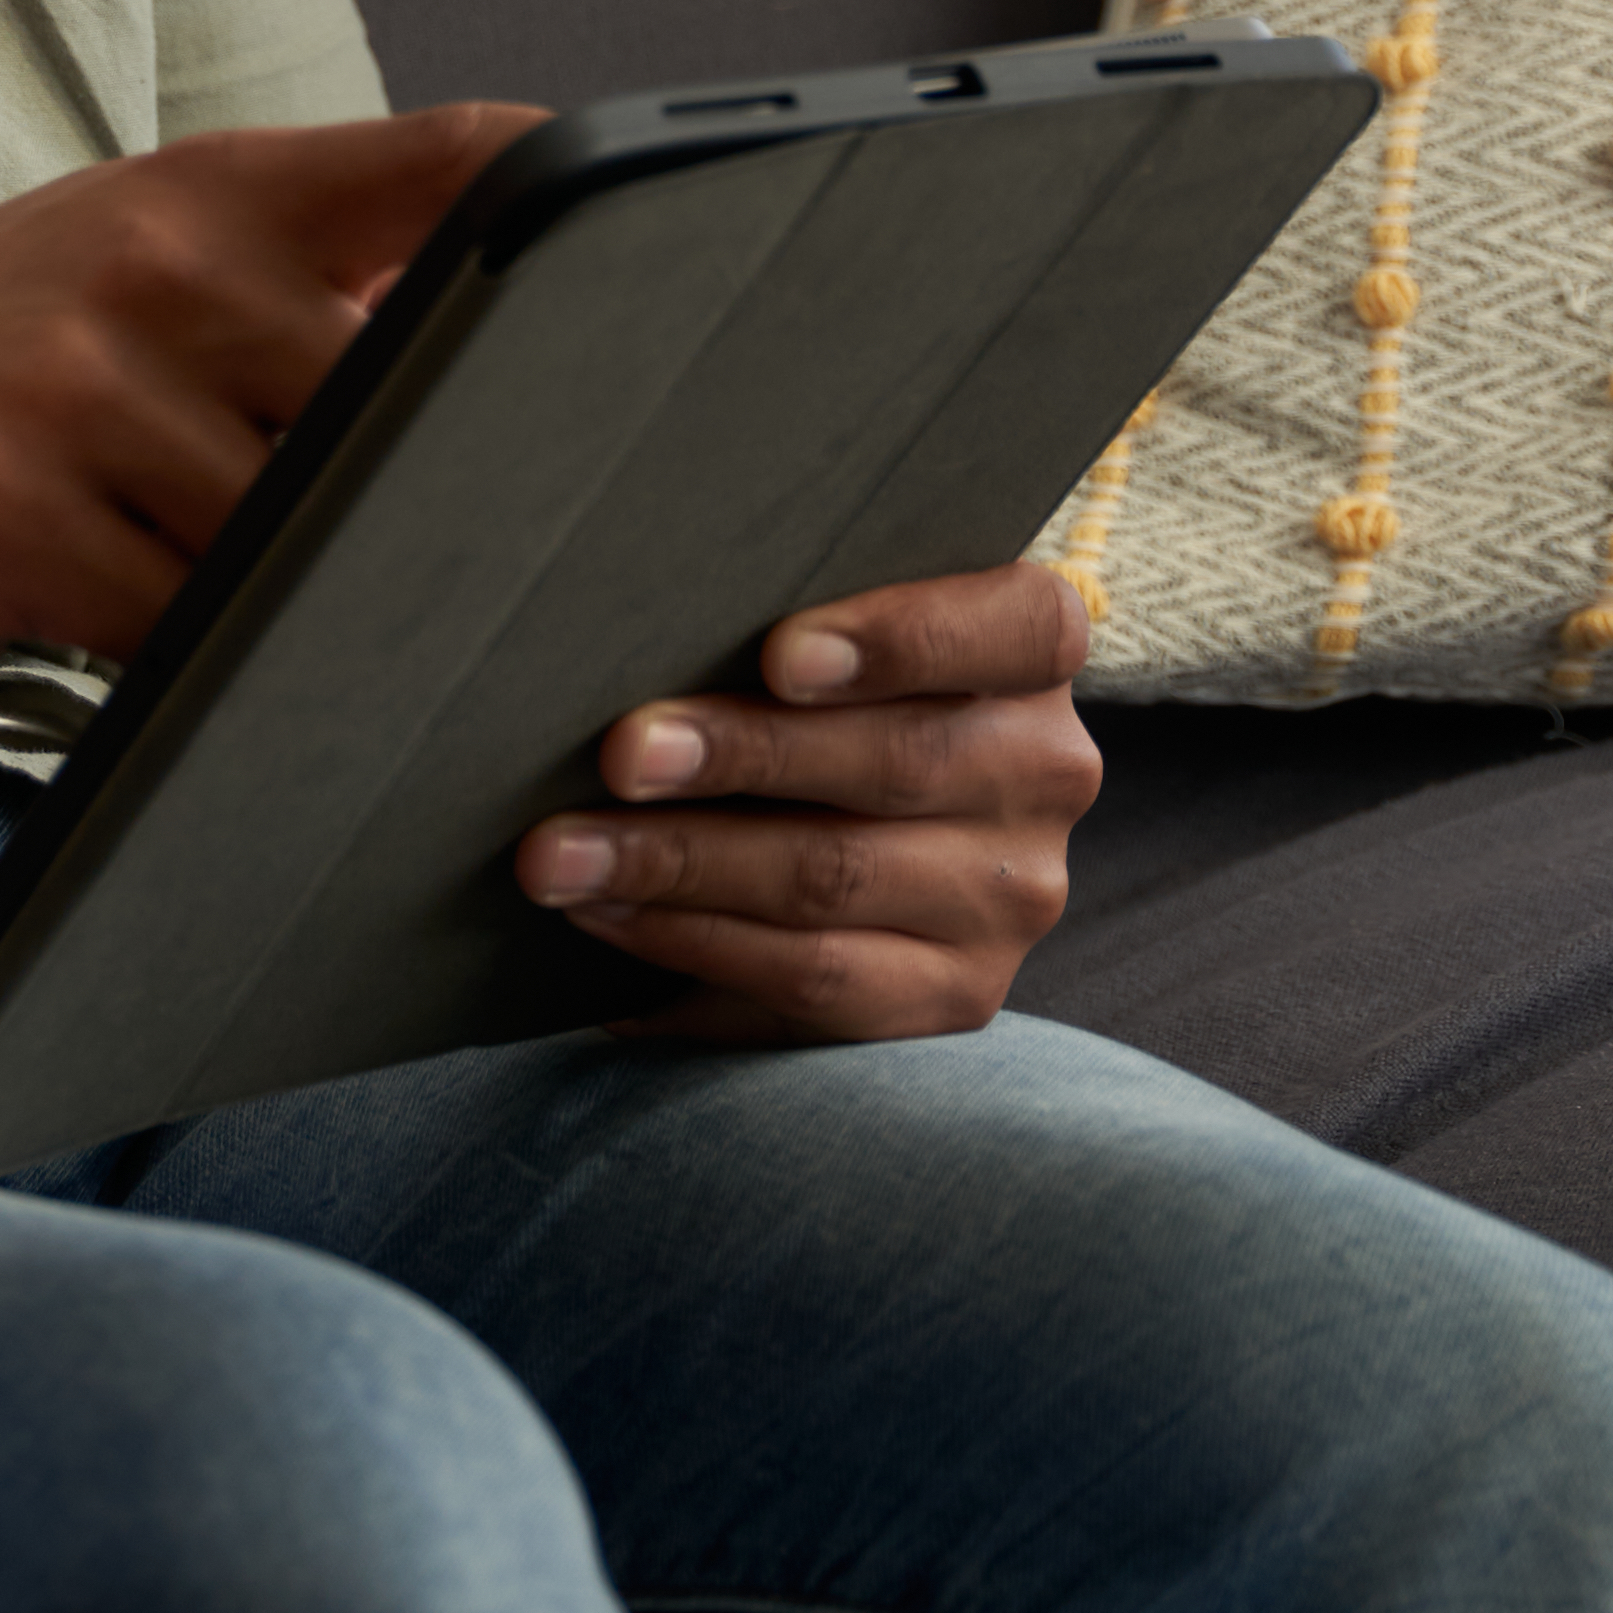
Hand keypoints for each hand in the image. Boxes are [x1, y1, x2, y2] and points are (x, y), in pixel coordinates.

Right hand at [0, 103, 538, 672]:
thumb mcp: (127, 254)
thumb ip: (302, 272)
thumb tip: (515, 336)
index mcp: (210, 193)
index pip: (448, 160)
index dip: (579, 199)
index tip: (685, 260)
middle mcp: (157, 267)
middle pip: (400, 395)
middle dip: (454, 489)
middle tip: (528, 560)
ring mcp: (77, 393)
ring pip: (292, 534)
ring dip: (321, 602)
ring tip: (343, 638)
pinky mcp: (11, 525)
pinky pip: (179, 630)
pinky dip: (214, 670)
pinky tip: (205, 676)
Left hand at [513, 561, 1103, 1045]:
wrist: (880, 819)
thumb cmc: (826, 687)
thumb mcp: (839, 629)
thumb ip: (784, 618)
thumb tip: (635, 626)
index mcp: (1036, 650)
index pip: (1015, 627)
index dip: (899, 639)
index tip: (778, 655)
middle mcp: (1048, 772)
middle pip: (896, 762)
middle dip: (740, 758)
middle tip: (620, 756)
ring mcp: (1013, 896)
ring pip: (837, 881)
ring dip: (681, 867)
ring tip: (565, 855)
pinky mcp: (958, 995)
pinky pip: (816, 983)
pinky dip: (696, 947)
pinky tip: (610, 919)